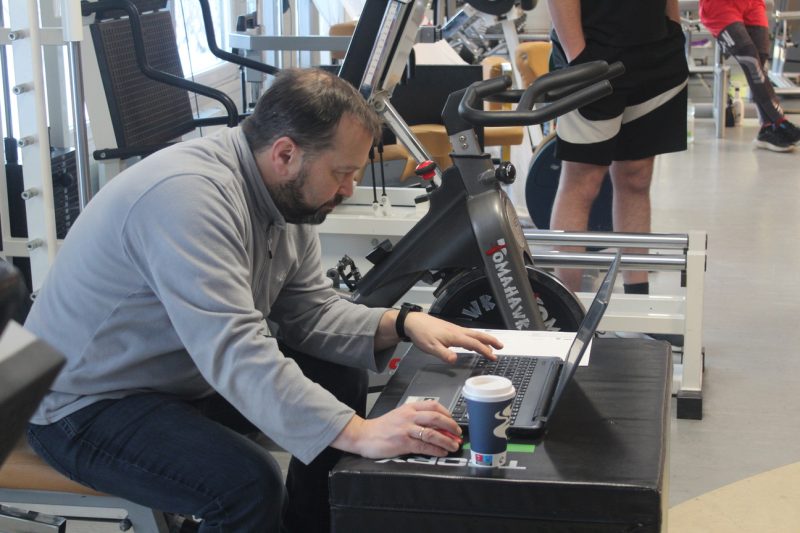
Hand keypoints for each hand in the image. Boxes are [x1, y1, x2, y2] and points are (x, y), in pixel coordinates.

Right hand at [334, 400, 463, 458]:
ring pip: (432, 432)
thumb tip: (438, 426)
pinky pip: (424, 445)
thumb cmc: (382, 427)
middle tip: (458, 434)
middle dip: (451, 426)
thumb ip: (417, 418)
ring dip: (447, 440)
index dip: (447, 413)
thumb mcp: (400, 416)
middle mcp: (409, 416)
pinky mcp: (402, 442)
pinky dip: (436, 449)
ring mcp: (406, 429)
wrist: (363, 435)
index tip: (453, 421)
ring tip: (453, 445)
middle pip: (436, 417)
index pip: (434, 405)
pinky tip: (442, 452)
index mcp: (409, 407)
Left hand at [403, 313, 501, 363]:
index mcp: (455, 336)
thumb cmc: (422, 333)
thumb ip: (444, 354)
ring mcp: (455, 329)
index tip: (493, 356)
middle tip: (501, 346)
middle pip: (478, 335)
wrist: (414, 322)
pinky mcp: (451, 329)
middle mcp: (457, 331)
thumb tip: (455, 360)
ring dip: (484, 339)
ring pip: (474, 334)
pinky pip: (468, 334)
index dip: (485, 350)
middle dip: (491, 341)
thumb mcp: (431, 348)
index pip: (474, 344)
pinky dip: (475, 338)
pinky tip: (473, 343)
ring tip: (492, 345)